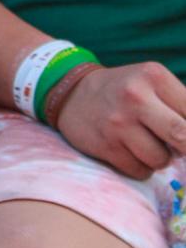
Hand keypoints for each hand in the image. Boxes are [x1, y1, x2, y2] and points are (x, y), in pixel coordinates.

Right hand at [54, 61, 185, 177]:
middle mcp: (136, 97)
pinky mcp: (106, 146)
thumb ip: (181, 105)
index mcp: (154, 76)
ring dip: (161, 158)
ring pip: (162, 160)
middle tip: (181, 149)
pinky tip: (131, 151)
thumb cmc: (125, 91)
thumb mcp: (152, 83)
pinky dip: (142, 166)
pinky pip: (141, 171)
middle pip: (184, 137)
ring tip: (148, 143)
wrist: (72, 93)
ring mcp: (119, 123)